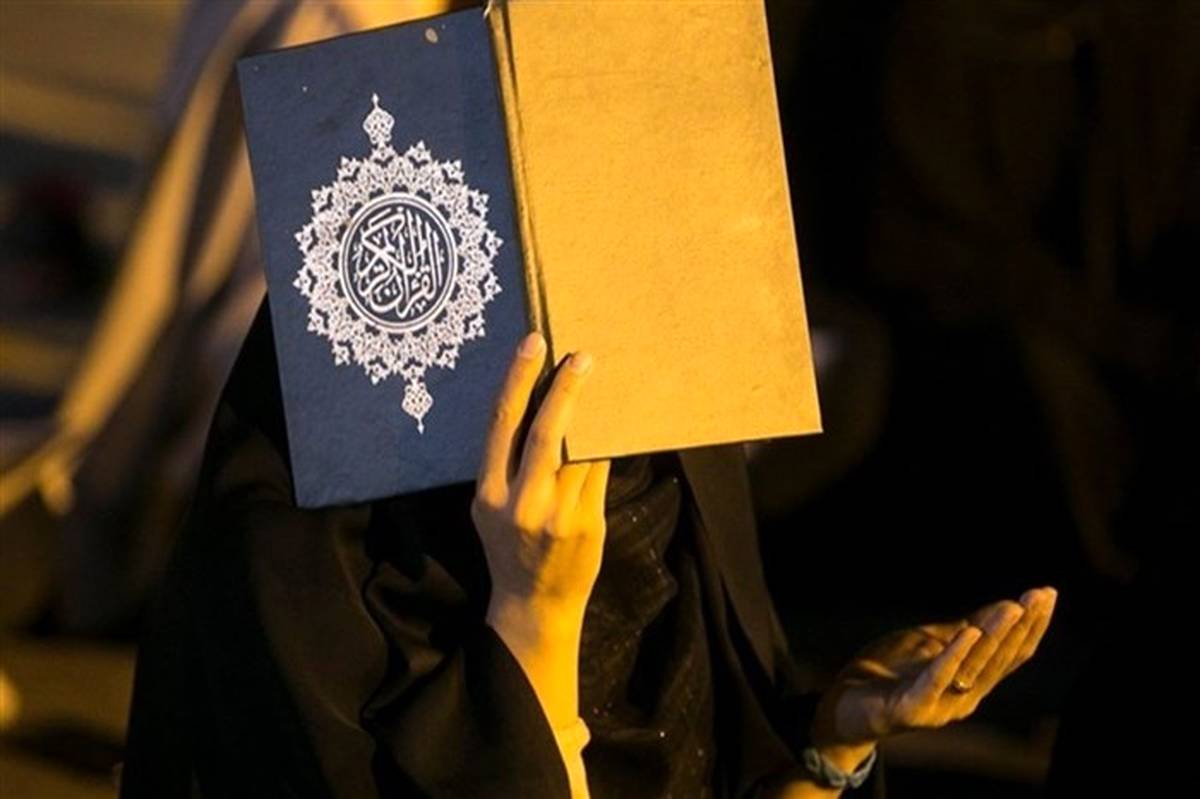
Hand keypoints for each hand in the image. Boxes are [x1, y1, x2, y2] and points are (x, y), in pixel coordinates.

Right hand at [471, 331, 609, 728]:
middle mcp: (521, 503)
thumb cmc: (508, 547)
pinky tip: (610, 424)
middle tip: (580, 357)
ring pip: (579, 451)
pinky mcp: (588, 524)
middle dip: (564, 389)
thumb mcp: (489, 508)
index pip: (502, 425)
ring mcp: (557, 515)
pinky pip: (599, 472)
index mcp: (488, 494)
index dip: (518, 380)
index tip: (533, 346)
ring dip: (590, 414)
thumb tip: (537, 406)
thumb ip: (506, 466)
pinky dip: (603, 446)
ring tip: (597, 383)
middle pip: (545, 432)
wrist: (532, 605)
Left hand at [812, 587, 1056, 748]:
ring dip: (996, 636)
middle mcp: (964, 697)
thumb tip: (1004, 606)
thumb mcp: (930, 644)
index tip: (1048, 593)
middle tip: (1041, 595)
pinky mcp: (913, 707)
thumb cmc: (888, 673)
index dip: (1032, 625)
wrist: (844, 707)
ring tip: (1013, 607)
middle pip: (1000, 661)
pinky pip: (937, 679)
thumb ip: (964, 631)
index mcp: (971, 682)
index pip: (1011, 654)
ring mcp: (940, 705)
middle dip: (1023, 626)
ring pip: (975, 668)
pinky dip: (955, 655)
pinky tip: (970, 633)